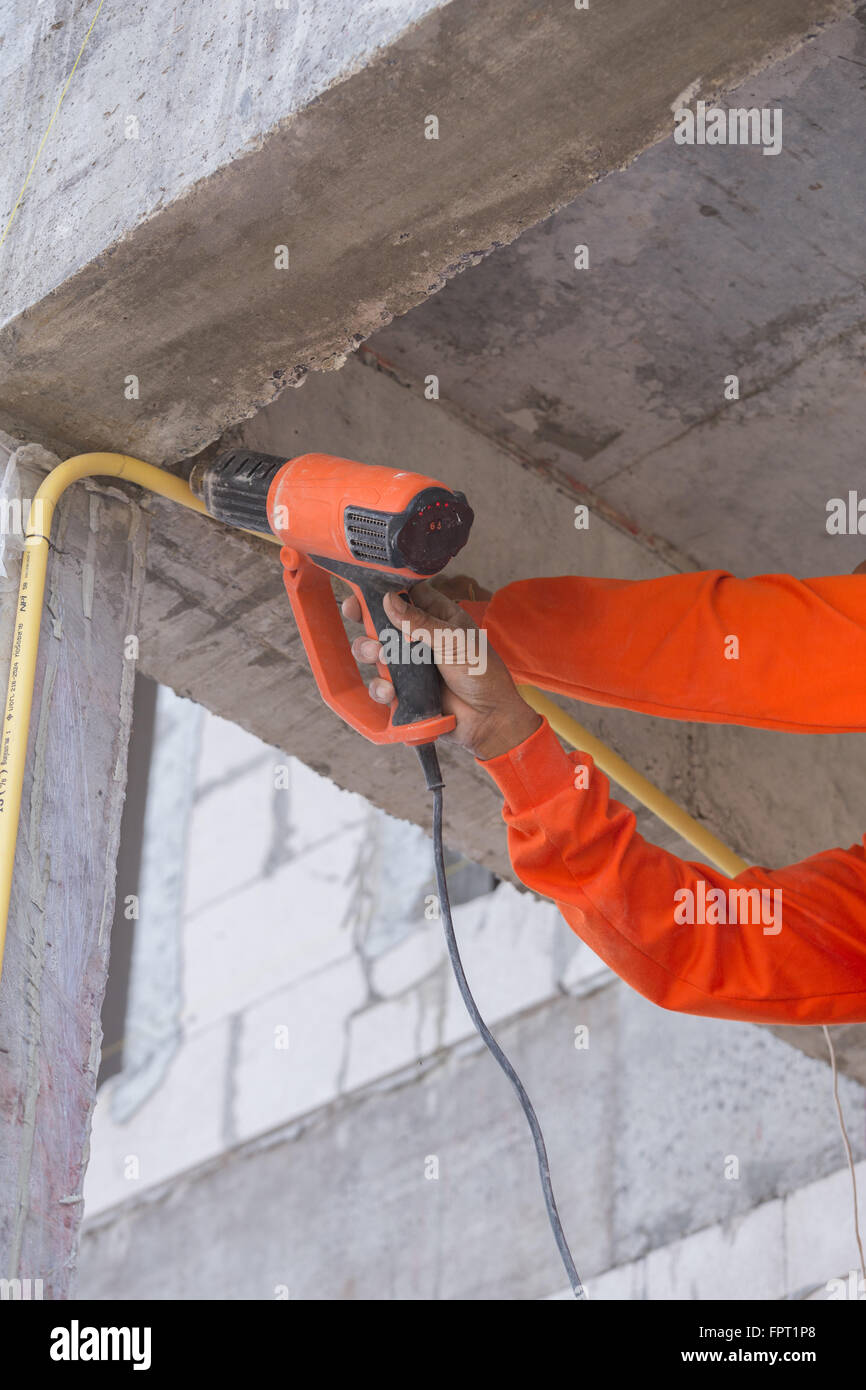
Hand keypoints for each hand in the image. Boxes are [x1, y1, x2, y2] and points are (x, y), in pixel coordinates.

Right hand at [341, 580, 540, 759]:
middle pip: (382, 621)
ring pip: (375, 652)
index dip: (384, 590)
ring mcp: (410, 665)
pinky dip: (380, 686)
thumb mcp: (452, 640)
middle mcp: (419, 638)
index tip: (362, 589)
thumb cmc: (481, 673)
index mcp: (437, 617)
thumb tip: (387, 599)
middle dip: (366, 620)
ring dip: (369, 651)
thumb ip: (419, 622)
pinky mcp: (404, 690)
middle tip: (358, 618)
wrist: (488, 718)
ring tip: (378, 656)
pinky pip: (380, 685)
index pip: (405, 595)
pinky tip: (389, 690)